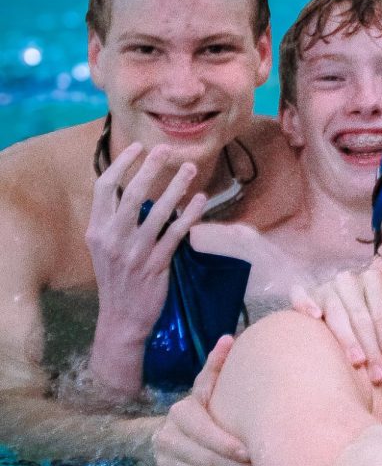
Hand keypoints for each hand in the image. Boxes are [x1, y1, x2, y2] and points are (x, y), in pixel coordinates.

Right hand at [87, 143, 206, 397]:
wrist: (122, 318)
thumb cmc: (118, 279)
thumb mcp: (105, 248)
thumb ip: (114, 221)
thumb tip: (134, 190)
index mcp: (96, 230)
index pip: (104, 187)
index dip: (121, 164)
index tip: (138, 147)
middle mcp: (112, 238)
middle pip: (132, 192)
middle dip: (151, 167)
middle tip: (168, 149)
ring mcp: (135, 251)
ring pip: (158, 210)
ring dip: (177, 185)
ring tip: (190, 168)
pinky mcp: (156, 264)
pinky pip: (176, 232)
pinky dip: (190, 213)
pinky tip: (201, 200)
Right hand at [152, 335, 265, 465]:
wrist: (170, 432)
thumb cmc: (203, 407)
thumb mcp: (208, 387)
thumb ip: (217, 367)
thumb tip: (229, 339)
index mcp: (179, 414)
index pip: (201, 431)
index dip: (225, 444)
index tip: (250, 452)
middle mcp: (167, 439)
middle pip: (204, 460)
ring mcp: (165, 465)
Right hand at [290, 265, 381, 384]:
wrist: (346, 306)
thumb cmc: (372, 318)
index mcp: (375, 279)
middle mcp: (349, 279)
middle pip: (361, 317)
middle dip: (371, 349)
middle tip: (378, 376)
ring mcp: (326, 285)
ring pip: (337, 313)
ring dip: (348, 339)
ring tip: (357, 361)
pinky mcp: (305, 292)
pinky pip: (301, 296)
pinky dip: (307, 303)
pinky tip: (315, 316)